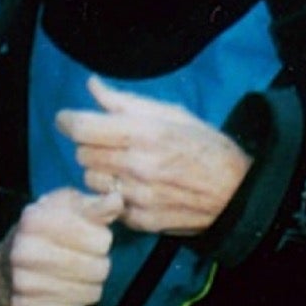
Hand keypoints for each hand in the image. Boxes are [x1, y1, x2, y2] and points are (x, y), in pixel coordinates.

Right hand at [0, 187, 122, 305]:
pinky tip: (63, 291)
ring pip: (89, 294)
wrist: (6, 261)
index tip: (91, 238)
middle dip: (99, 265)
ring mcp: (22, 282)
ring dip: (90, 286)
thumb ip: (96, 205)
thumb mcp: (68, 207)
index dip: (102, 241)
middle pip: (98, 269)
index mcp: (37, 220)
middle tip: (86, 260)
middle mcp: (25, 251)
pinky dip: (75, 304)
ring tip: (76, 275)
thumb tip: (116, 200)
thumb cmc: (47, 229)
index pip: (101, 241)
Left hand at [59, 75, 251, 236]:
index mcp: (146, 133)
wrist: (237, 192)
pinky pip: (106, 203)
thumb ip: (126, 103)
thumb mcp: (173, 114)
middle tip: (109, 142)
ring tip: (123, 166)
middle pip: (82, 154)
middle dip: (90, 145)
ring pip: (90, 180)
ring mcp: (138, 197)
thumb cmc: (207, 147)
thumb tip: (92, 85)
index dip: (69, 121)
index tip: (68, 119)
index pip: (83, 128)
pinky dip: (113, 194)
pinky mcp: (140, 220)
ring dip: (100, 170)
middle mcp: (138, 166)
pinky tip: (135, 187)